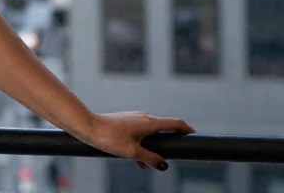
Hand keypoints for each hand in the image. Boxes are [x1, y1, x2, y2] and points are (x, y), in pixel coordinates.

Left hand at [79, 111, 195, 171]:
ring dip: (153, 148)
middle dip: (170, 142)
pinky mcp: (125, 122)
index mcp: (149, 122)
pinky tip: (136, 161)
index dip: (187, 129)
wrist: (87, 126)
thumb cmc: (109, 138)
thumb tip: (165, 166)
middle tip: (177, 153)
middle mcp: (143, 117)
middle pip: (164, 128)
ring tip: (148, 165)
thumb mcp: (132, 152)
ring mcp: (134, 118)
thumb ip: (150, 159)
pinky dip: (142, 146)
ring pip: (150, 134)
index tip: (196, 136)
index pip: (175, 123)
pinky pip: (139, 134)